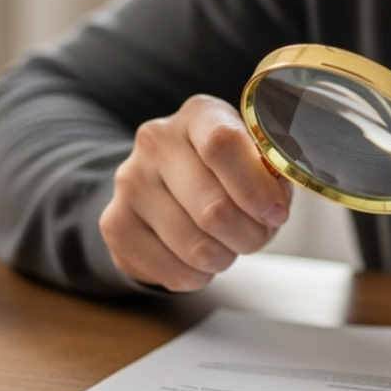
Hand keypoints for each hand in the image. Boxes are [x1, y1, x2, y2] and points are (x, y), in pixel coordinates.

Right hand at [99, 95, 291, 290]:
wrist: (164, 187)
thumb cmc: (224, 174)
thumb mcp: (255, 160)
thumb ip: (270, 177)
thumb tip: (273, 207)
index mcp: (199, 114)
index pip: (223, 144)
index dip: (256, 189)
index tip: (275, 213)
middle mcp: (156, 141)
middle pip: (213, 208)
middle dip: (250, 236)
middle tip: (256, 236)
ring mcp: (130, 181)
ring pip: (196, 247)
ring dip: (224, 258)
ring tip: (225, 245)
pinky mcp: (114, 224)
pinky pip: (174, 272)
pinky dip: (198, 276)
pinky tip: (197, 259)